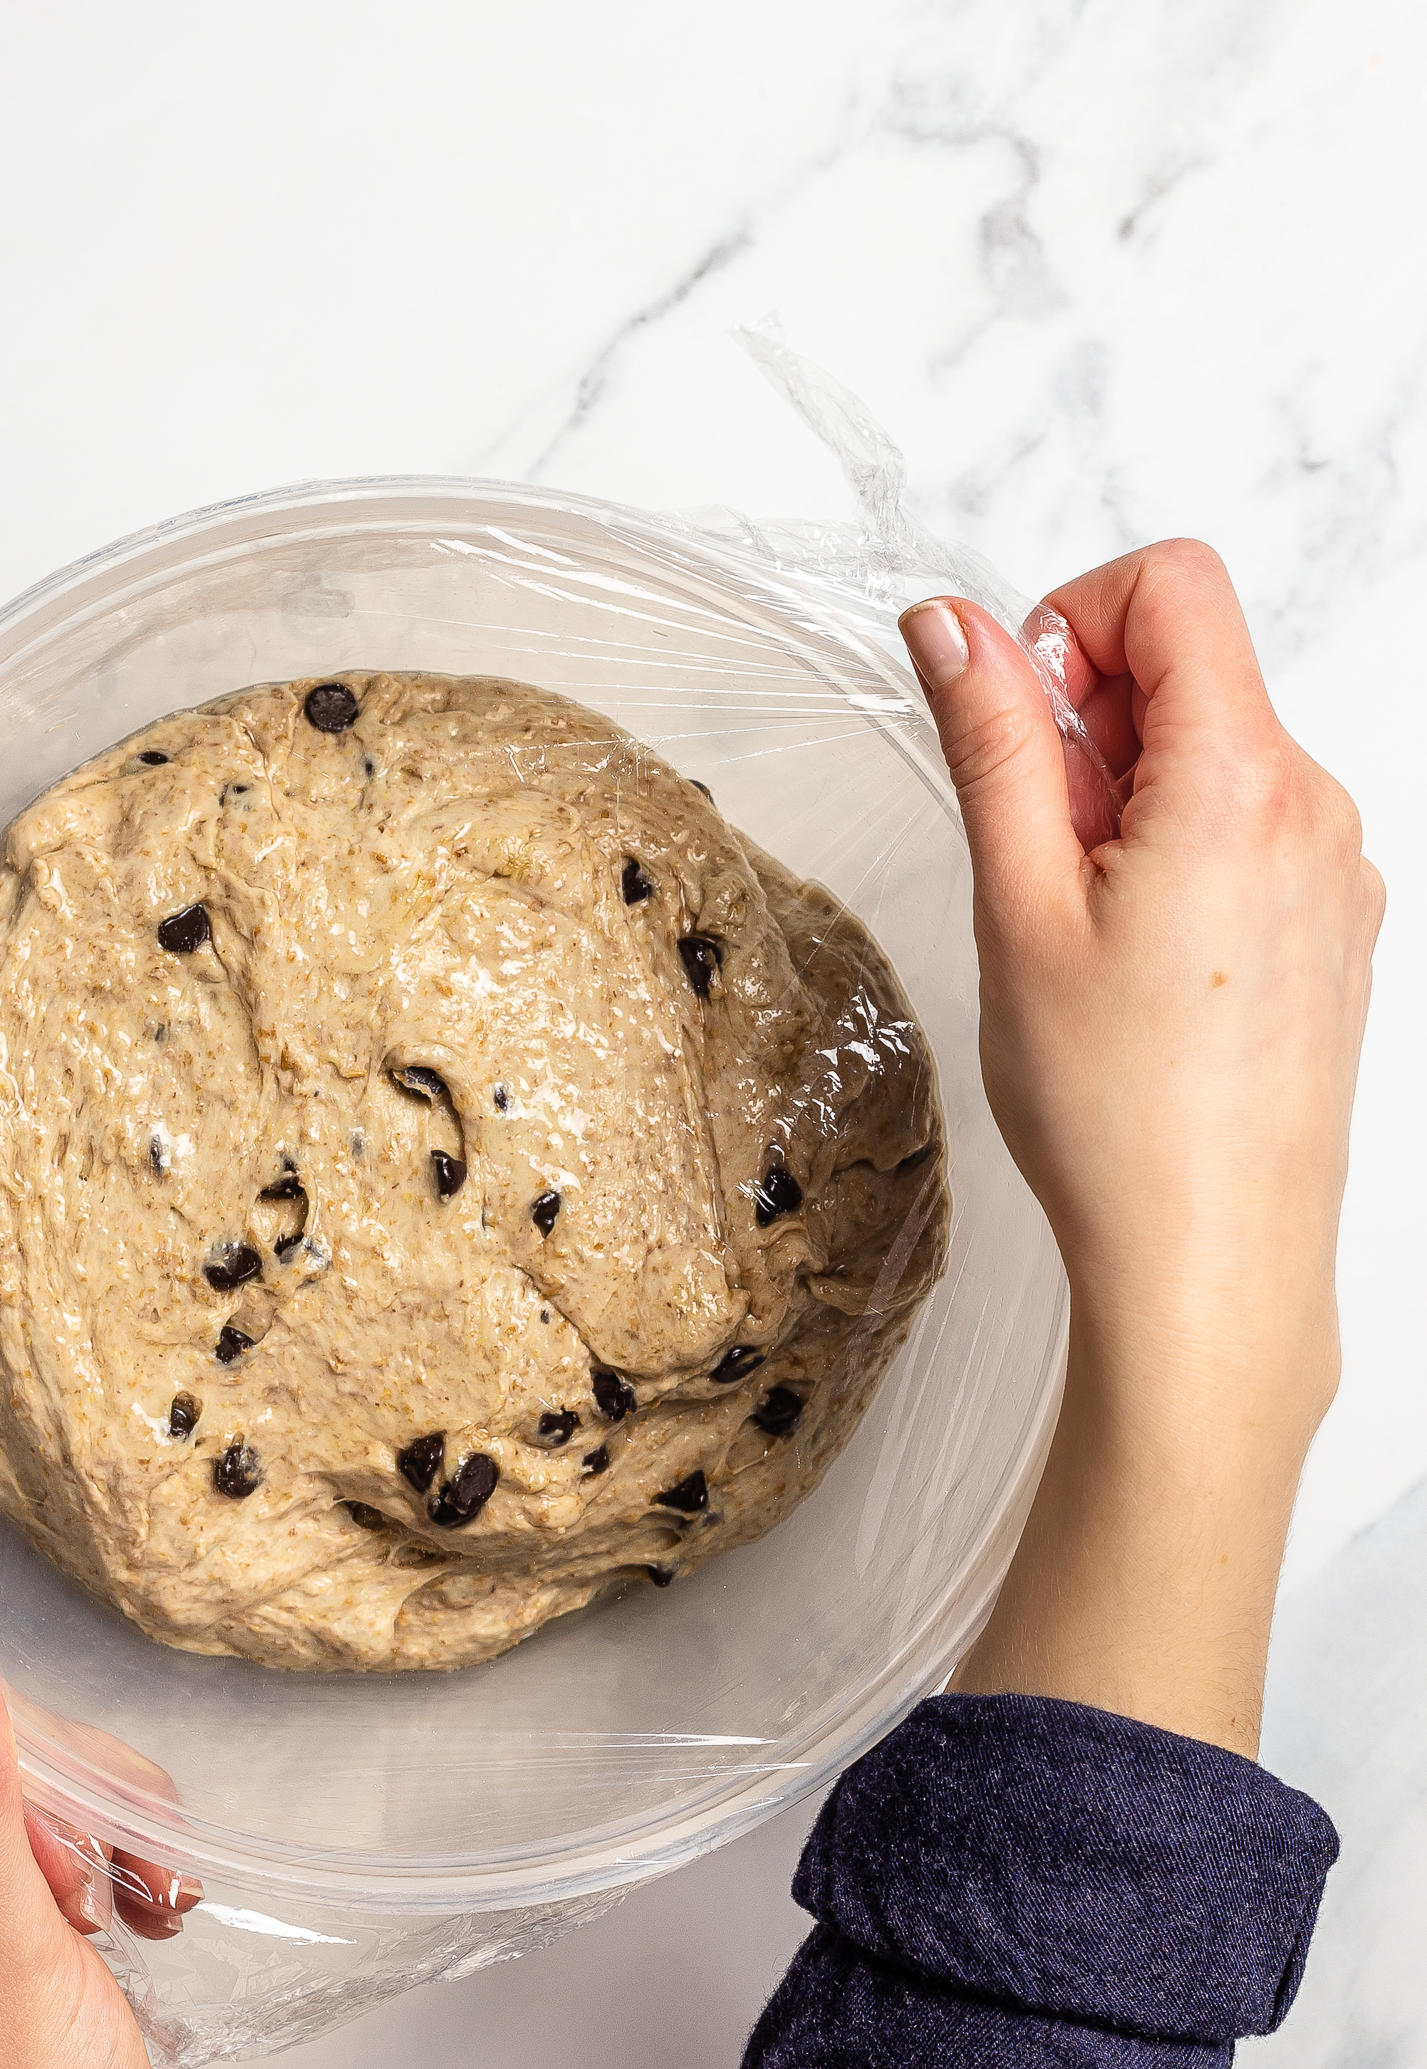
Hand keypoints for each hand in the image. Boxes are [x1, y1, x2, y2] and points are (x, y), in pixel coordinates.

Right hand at [901, 542, 1382, 1753]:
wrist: (1213, 1261)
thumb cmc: (1115, 1112)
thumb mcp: (1019, 906)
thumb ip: (994, 740)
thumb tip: (954, 621)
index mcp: (1241, 780)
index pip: (1172, 583)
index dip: (1072, 621)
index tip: (1022, 726)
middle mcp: (1315, 806)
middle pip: (1195, 668)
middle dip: (1092, 729)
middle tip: (1036, 863)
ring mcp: (1338, 868)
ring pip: (1217, 754)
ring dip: (1129, 801)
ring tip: (1083, 935)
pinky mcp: (1338, 925)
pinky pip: (1250, 829)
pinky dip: (1178, 855)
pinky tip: (1136, 966)